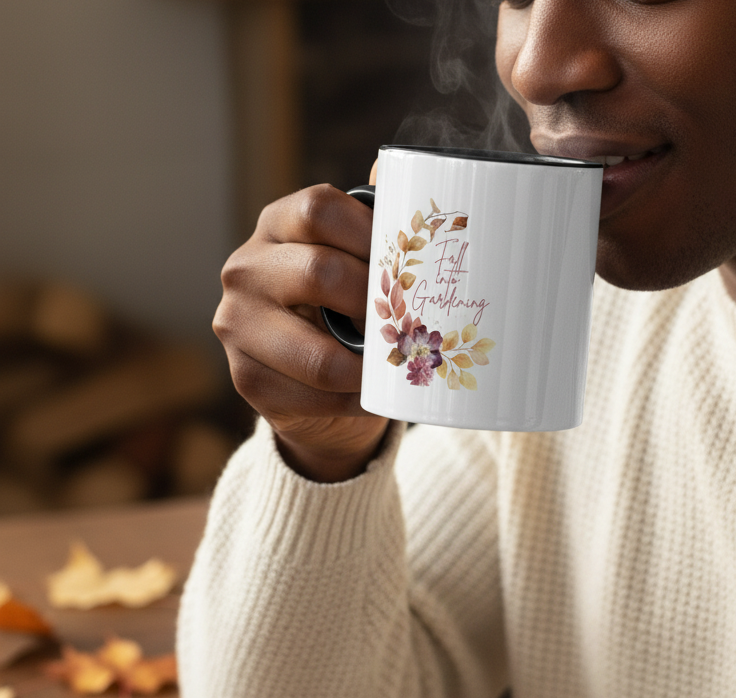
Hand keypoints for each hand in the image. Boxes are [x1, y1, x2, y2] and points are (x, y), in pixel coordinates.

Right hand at [213, 164, 388, 481]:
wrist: (317, 379)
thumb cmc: (348, 306)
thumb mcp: (361, 258)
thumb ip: (378, 220)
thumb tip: (398, 166)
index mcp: (278, 224)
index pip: (320, 208)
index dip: (370, 232)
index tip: (407, 259)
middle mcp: (246, 268)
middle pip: (318, 272)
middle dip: (373, 302)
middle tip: (406, 319)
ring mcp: (236, 324)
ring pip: (315, 353)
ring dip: (367, 367)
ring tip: (395, 365)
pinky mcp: (244, 379)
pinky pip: (311, 396)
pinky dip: (352, 401)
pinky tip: (371, 396)